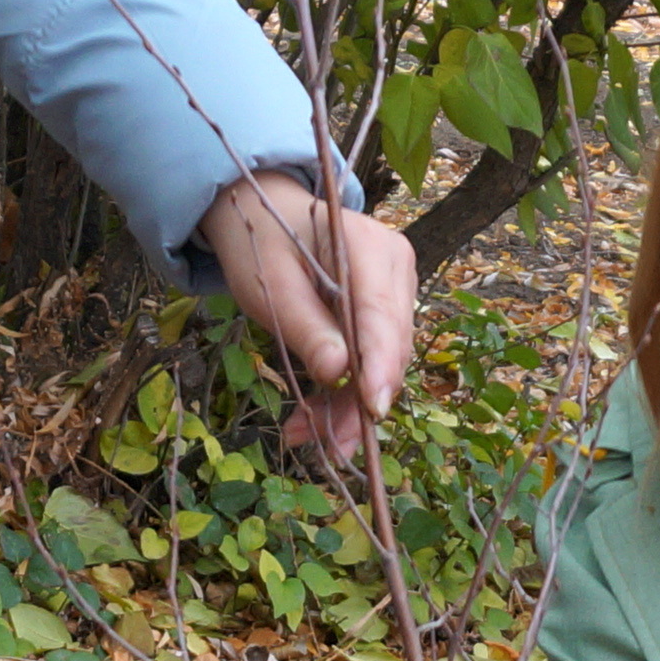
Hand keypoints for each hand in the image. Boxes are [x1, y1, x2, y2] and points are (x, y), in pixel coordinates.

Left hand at [196, 172, 418, 459]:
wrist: (264, 217)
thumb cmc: (264, 245)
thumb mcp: (271, 285)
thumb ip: (306, 327)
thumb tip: (338, 372)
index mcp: (368, 246)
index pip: (382, 315)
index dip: (379, 367)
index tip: (372, 410)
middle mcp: (395, 266)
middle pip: (389, 348)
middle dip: (356, 401)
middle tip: (321, 443)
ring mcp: (395, 290)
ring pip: (383, 363)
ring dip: (347, 406)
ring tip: (303, 434)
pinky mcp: (385, 312)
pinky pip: (372, 360)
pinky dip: (344, 393)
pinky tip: (315, 419)